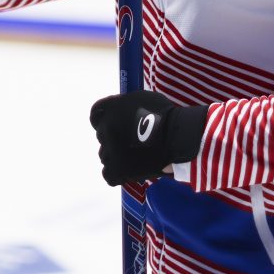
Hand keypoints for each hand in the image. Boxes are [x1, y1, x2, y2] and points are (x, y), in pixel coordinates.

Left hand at [89, 92, 208, 186]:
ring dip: (116, 155)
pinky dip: (116, 173)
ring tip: (134, 156)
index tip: (116, 124)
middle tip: (132, 141)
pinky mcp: (117, 170)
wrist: (177, 137)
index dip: (106, 119)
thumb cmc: (165, 114)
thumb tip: (119, 111)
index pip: (96, 114)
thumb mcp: (140, 99)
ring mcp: (109, 151)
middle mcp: (105, 129)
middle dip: (115, 137)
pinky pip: (108, 174)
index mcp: (109, 110)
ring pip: (105, 155)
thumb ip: (123, 105)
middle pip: (103, 135)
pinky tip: (127, 169)